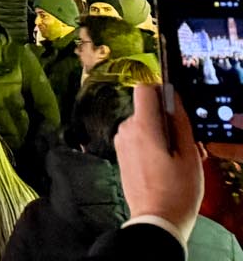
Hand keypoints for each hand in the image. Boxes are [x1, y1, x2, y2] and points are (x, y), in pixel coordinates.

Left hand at [118, 84, 202, 233]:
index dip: (160, 92)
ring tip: (175, 159)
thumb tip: (174, 98)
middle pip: (145, 110)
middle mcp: (126, 130)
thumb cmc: (177, 191)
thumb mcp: (189, 155)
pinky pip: (136, 138)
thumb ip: (180, 122)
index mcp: (143, 127)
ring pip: (141, 125)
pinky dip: (149, 145)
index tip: (174, 106)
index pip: (144, 90)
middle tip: (183, 143)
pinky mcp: (120, 154)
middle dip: (164, 120)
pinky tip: (163, 165)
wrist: (157, 219)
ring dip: (158, 135)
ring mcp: (120, 143)